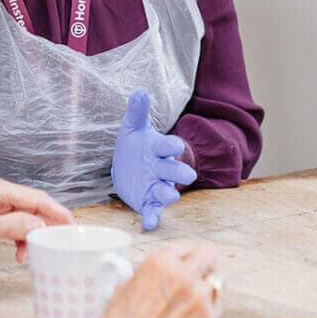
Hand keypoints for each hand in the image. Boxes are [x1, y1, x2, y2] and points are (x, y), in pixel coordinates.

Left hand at [0, 176, 72, 285]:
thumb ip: (13, 226)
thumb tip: (41, 226)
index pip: (36, 197)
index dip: (57, 212)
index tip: (73, 226)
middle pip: (32, 205)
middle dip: (48, 223)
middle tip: (64, 241)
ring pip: (23, 217)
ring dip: (33, 234)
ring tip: (35, 253)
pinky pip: (11, 226)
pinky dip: (20, 239)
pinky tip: (19, 253)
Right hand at [95, 241, 218, 317]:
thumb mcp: (127, 285)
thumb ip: (150, 273)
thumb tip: (160, 271)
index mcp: (160, 262)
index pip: (187, 245)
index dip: (187, 253)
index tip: (188, 259)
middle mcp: (183, 275)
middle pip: (209, 255)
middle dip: (205, 263)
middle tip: (200, 272)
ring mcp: (199, 297)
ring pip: (215, 282)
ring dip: (206, 288)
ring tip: (190, 302)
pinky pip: (216, 305)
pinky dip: (207, 308)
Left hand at [111, 90, 196, 230]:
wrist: (129, 165)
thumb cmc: (135, 145)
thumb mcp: (134, 128)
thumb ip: (138, 112)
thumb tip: (140, 93)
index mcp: (160, 149)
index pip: (170, 146)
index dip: (172, 146)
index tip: (175, 146)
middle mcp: (162, 168)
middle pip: (175, 171)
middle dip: (181, 174)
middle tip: (187, 176)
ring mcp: (157, 185)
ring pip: (167, 192)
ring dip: (168, 194)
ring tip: (168, 195)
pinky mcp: (148, 200)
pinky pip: (153, 210)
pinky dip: (152, 217)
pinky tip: (149, 224)